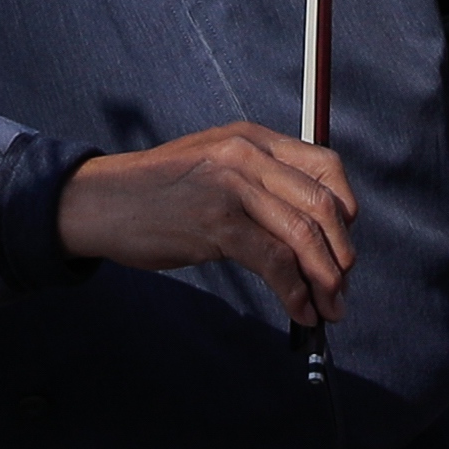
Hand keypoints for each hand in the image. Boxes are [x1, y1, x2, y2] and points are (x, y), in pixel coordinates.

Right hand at [56, 122, 356, 325]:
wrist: (102, 201)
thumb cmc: (158, 192)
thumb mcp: (213, 167)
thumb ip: (257, 182)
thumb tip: (309, 230)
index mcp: (251, 138)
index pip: (325, 165)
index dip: (347, 207)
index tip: (344, 242)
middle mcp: (247, 154)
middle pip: (324, 204)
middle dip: (342, 255)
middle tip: (341, 288)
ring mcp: (232, 186)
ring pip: (304, 235)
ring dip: (326, 281)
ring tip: (329, 309)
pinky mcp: (216, 222)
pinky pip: (275, 261)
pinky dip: (295, 293)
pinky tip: (299, 311)